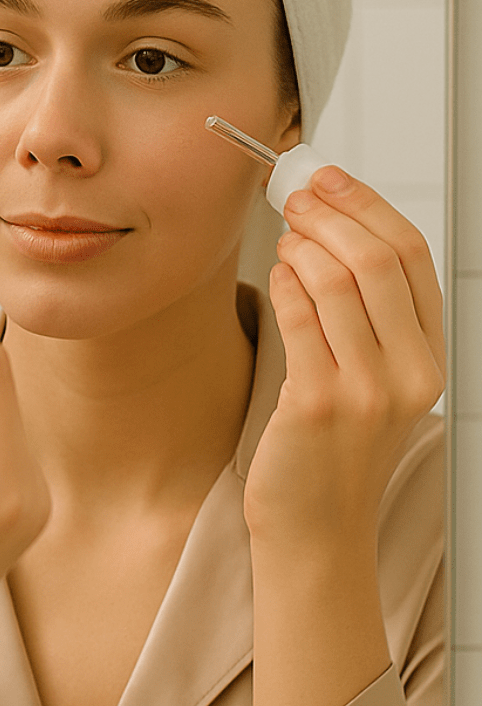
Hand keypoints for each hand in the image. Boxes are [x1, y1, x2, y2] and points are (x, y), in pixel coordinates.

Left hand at [246, 165, 444, 547]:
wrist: (317, 526)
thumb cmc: (333, 448)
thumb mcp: (372, 380)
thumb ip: (364, 316)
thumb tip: (329, 231)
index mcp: (430, 357)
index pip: (412, 257)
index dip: (368, 206)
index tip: (331, 179)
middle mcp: (410, 371)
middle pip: (376, 259)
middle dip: (330, 213)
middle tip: (294, 193)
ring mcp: (367, 389)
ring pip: (335, 280)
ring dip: (301, 245)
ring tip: (283, 239)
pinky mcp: (320, 402)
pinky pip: (299, 317)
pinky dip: (282, 283)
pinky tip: (275, 275)